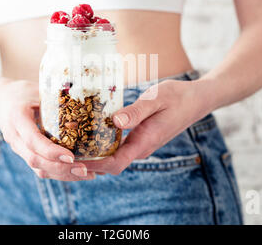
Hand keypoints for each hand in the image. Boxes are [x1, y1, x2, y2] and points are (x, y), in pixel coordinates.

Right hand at [0, 80, 94, 180]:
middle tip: (85, 169)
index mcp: (17, 118)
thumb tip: (86, 98)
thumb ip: (56, 96)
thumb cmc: (22, 93)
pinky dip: (60, 173)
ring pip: (38, 168)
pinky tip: (79, 173)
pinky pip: (41, 168)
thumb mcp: (37, 89)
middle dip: (61, 168)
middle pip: (35, 160)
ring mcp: (19, 149)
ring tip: (88, 174)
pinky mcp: (26, 154)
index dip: (51, 151)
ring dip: (63, 174)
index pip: (32, 140)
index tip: (71, 156)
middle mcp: (15, 137)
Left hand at [83, 79, 213, 174]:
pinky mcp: (140, 137)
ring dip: (94, 155)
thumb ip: (137, 111)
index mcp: (144, 142)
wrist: (197, 99)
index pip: (114, 163)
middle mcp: (141, 147)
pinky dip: (102, 145)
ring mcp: (140, 143)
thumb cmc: (177, 97)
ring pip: (113, 156)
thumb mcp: (156, 99)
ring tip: (72, 144)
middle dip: (88, 163)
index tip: (73, 159)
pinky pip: (118, 147)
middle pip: (110, 165)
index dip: (93, 165)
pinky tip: (90, 132)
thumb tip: (115, 121)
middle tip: (65, 151)